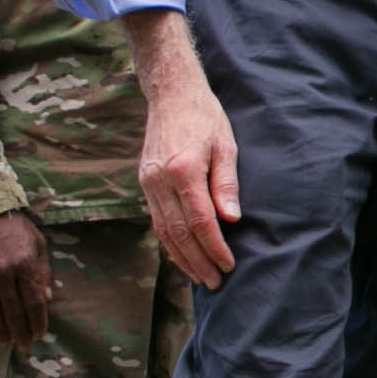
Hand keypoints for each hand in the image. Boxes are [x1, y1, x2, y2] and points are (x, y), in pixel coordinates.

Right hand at [0, 210, 52, 346]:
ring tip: (7, 343)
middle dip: (21, 332)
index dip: (38, 321)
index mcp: (25, 264)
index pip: (34, 301)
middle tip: (25, 346)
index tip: (40, 334)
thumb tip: (47, 300)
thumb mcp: (37, 244)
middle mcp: (3, 272)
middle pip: (14, 311)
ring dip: (0, 332)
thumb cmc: (14, 229)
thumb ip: (42, 271)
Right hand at [133, 14, 240, 286]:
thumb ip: (227, 184)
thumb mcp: (226, 146)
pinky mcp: (145, 183)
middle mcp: (160, 180)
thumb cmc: (205, 118)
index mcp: (182, 170)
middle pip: (179, 233)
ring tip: (201, 277)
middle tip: (215, 283)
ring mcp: (148, 183)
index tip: (229, 266)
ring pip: (163, 231)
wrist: (171, 95)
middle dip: (198, 262)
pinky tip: (183, 256)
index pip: (200, 221)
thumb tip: (231, 220)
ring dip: (182, 258)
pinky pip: (157, 220)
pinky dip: (170, 242)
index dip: (215, 248)